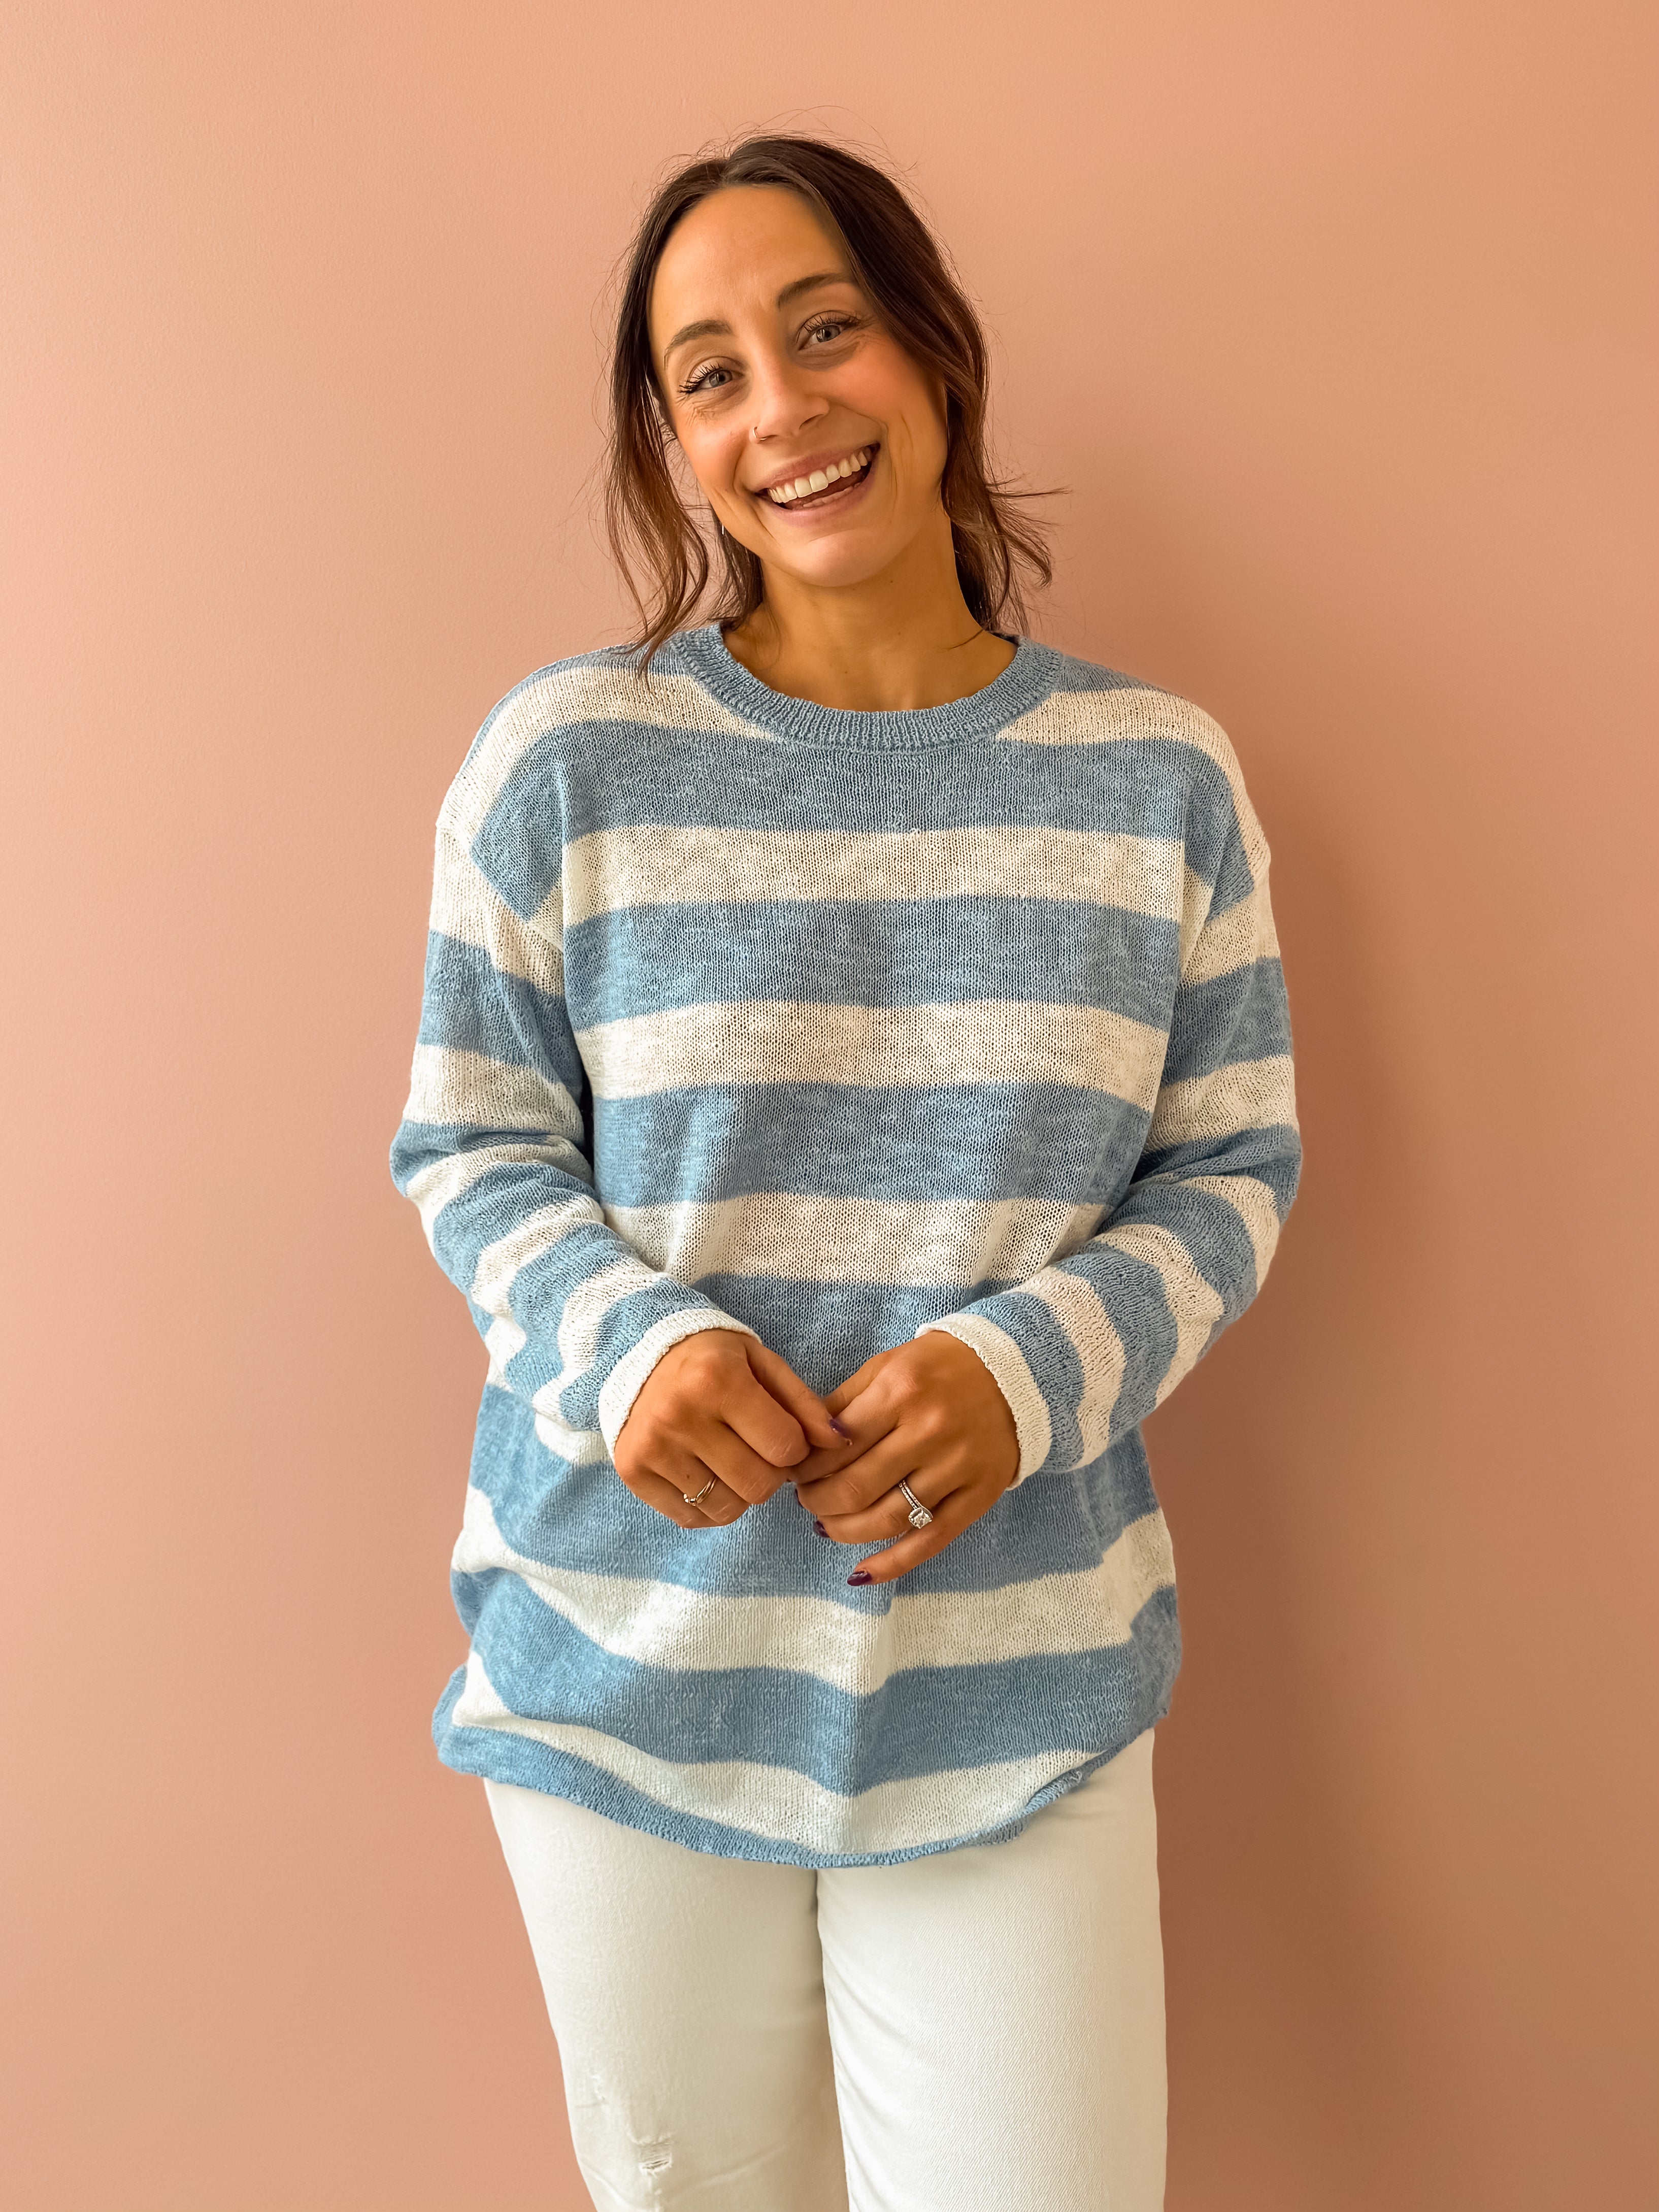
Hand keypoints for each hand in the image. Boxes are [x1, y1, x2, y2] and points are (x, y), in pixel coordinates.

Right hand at [613, 1329, 843, 1528]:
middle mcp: (680, 1415)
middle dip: (770, 1473)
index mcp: (718, 1380)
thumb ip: (804, 1403)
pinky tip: (705, 1473)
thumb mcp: (762, 1363)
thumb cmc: (713, 1360)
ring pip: (727, 1509)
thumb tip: (840, 1442)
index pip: (785, 1447)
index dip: (796, 1447)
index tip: (783, 1433)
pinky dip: (708, 1506)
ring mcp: (653, 1448)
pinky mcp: (632, 1472)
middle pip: (759, 1485)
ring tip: (730, 1461)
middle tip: (756, 1449)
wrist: (641, 1355)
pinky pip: (690, 1519)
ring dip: (741, 1493)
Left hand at [793, 1334, 1019, 1583]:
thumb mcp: (885, 1367)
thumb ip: (842, 1405)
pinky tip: (861, 1571)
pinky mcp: (979, 1495)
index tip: (795, 1473)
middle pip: (856, 1487)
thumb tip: (802, 1446)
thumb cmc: (937, 1369)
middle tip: (806, 1499)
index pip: (836, 1445)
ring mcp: (957, 1467)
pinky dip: (892, 1563)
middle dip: (818, 1501)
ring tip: (826, 1524)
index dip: (806, 1467)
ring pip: (888, 1518)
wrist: (1010, 1373)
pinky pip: (930, 1540)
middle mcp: (930, 1430)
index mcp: (900, 1391)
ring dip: (845, 1531)